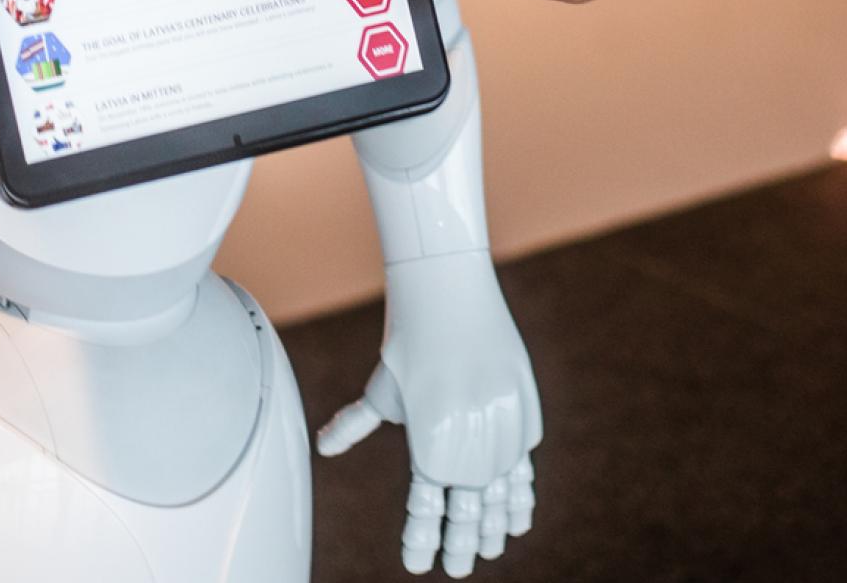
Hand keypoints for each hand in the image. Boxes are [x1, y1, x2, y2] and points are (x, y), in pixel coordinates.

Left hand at [318, 251, 542, 576]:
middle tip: (459, 569)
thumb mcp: (381, 388)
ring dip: (495, 523)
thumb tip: (323, 447)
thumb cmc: (407, 341)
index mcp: (428, 442)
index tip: (419, 565)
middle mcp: (468, 441)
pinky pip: (524, 464)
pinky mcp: (522, 411)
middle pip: (468, 507)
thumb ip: (356, 424)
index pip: (426, 506)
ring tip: (491, 549)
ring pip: (500, 491)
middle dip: (464, 542)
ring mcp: (499, 427)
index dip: (423, 539)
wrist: (449, 291)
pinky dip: (520, 492)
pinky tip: (518, 515)